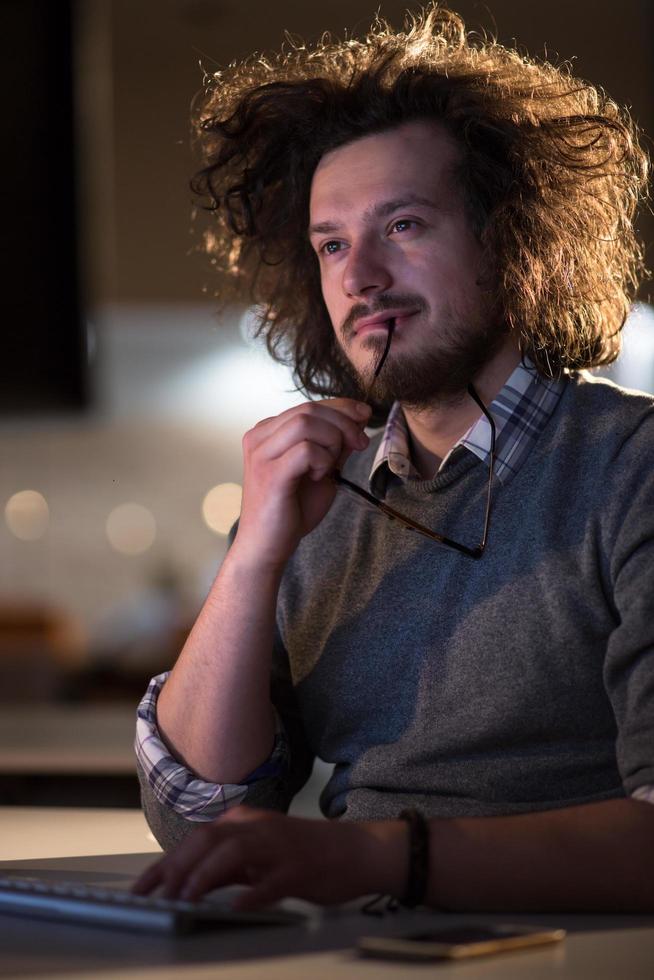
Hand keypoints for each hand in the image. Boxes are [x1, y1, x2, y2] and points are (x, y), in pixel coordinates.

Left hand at [132, 807, 405, 909]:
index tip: (141, 889)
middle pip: (207, 840)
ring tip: (187, 897)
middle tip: (159, 896)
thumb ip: (225, 865)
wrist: (355, 850)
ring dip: (205, 875)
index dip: (164, 865)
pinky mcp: (298, 868)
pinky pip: (270, 881)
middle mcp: (256, 828)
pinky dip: (251, 893)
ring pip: (233, 852)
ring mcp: (277, 847)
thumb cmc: (304, 854)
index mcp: (243, 823)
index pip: (194, 840)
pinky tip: (236, 906)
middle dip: (178, 868)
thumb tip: (186, 882)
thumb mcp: (258, 855)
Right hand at [233, 399, 370, 570]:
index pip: (308, 405)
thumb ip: (334, 445)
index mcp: (268, 432)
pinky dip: (321, 460)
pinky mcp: (270, 474)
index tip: (364, 416)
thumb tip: (358, 419)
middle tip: (360, 444)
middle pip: (309, 409)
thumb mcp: (320, 470)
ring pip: (306, 422)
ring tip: (331, 465)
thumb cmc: (291, 510)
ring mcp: (261, 454)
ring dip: (331, 441)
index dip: (342, 407)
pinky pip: (305, 450)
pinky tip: (317, 477)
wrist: (267, 547)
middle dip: (344, 423)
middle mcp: (259, 438)